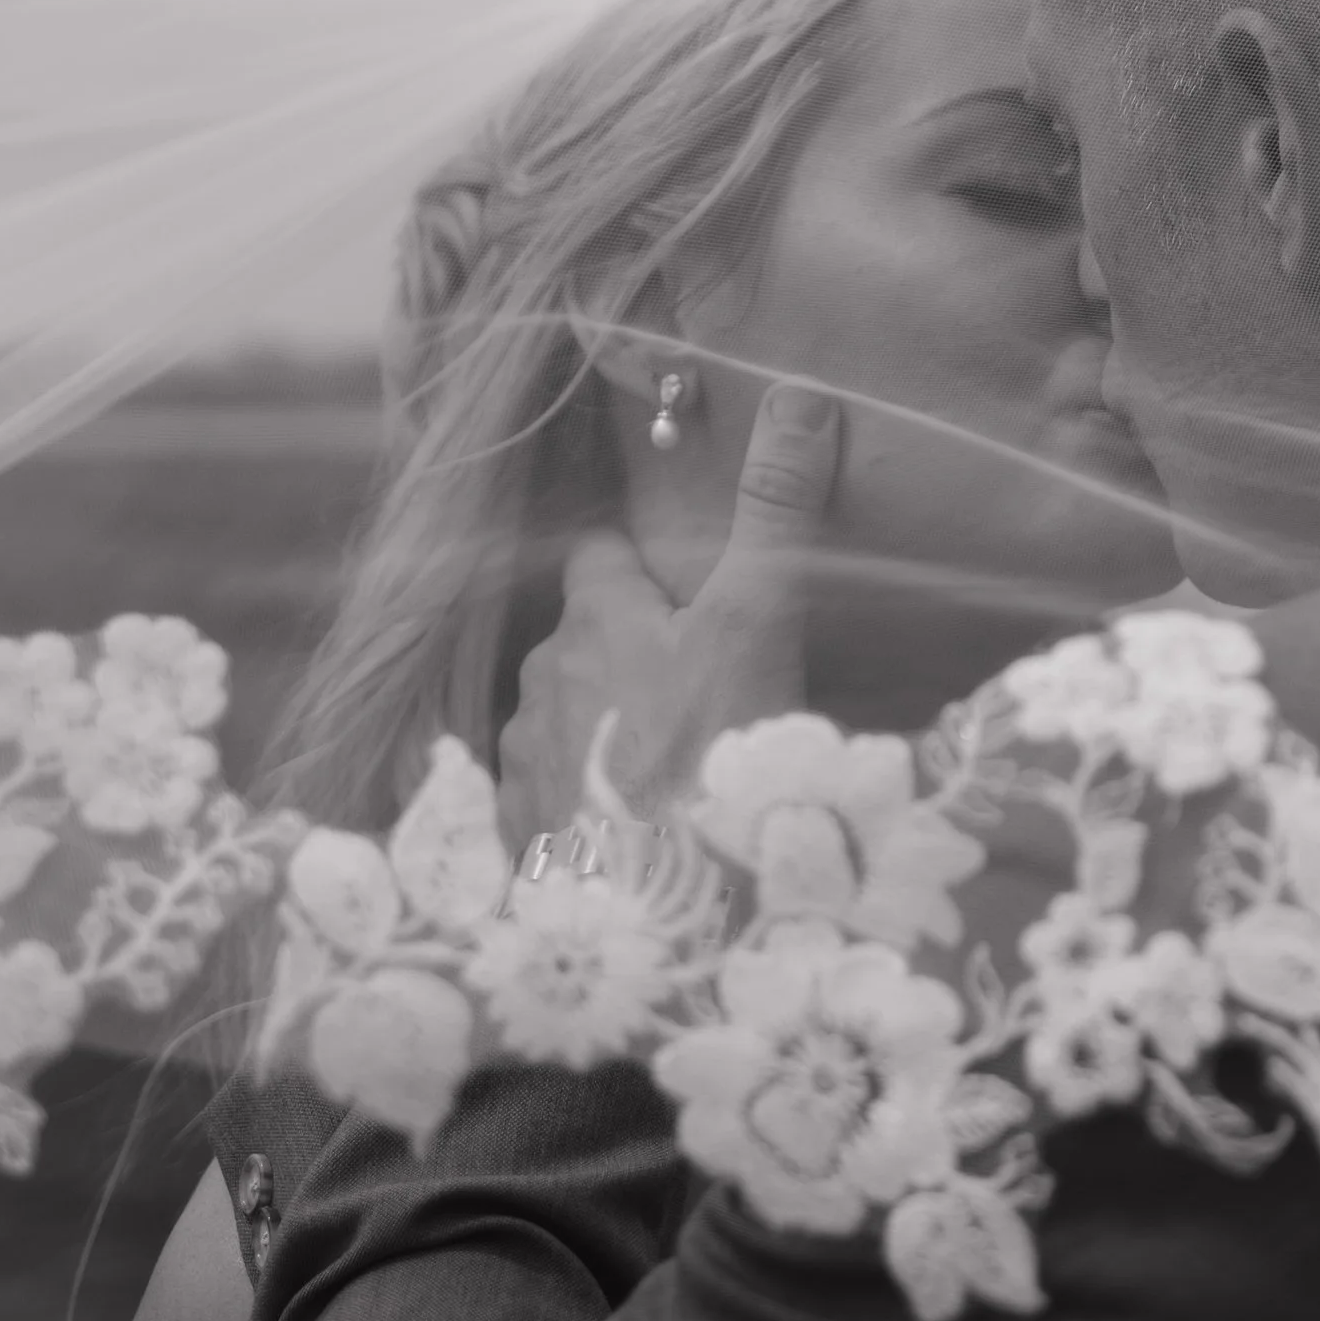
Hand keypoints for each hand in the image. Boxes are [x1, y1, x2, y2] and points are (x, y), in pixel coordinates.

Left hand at [496, 382, 839, 841]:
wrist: (660, 926)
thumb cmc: (712, 761)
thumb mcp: (760, 620)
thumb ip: (777, 510)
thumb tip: (797, 394)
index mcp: (593, 619)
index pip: (602, 555)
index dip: (648, 563)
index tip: (695, 588)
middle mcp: (541, 680)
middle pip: (586, 640)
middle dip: (634, 652)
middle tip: (708, 689)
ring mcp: (524, 763)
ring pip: (568, 718)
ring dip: (609, 729)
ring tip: (677, 769)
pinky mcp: (521, 838)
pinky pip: (553, 796)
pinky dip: (589, 800)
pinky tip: (638, 831)